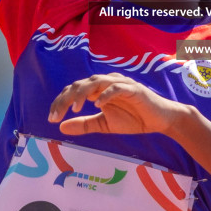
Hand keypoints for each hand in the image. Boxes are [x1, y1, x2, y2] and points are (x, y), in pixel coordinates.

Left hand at [48, 73, 188, 136]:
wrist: (159, 120)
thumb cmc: (133, 119)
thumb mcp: (104, 125)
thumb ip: (84, 125)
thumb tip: (61, 128)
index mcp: (98, 90)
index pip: (73, 90)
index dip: (60, 102)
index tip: (51, 119)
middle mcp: (106, 83)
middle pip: (80, 84)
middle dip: (66, 99)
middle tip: (56, 116)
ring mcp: (119, 84)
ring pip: (96, 82)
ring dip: (83, 93)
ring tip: (75, 108)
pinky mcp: (133, 89)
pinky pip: (116, 88)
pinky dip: (106, 95)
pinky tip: (97, 106)